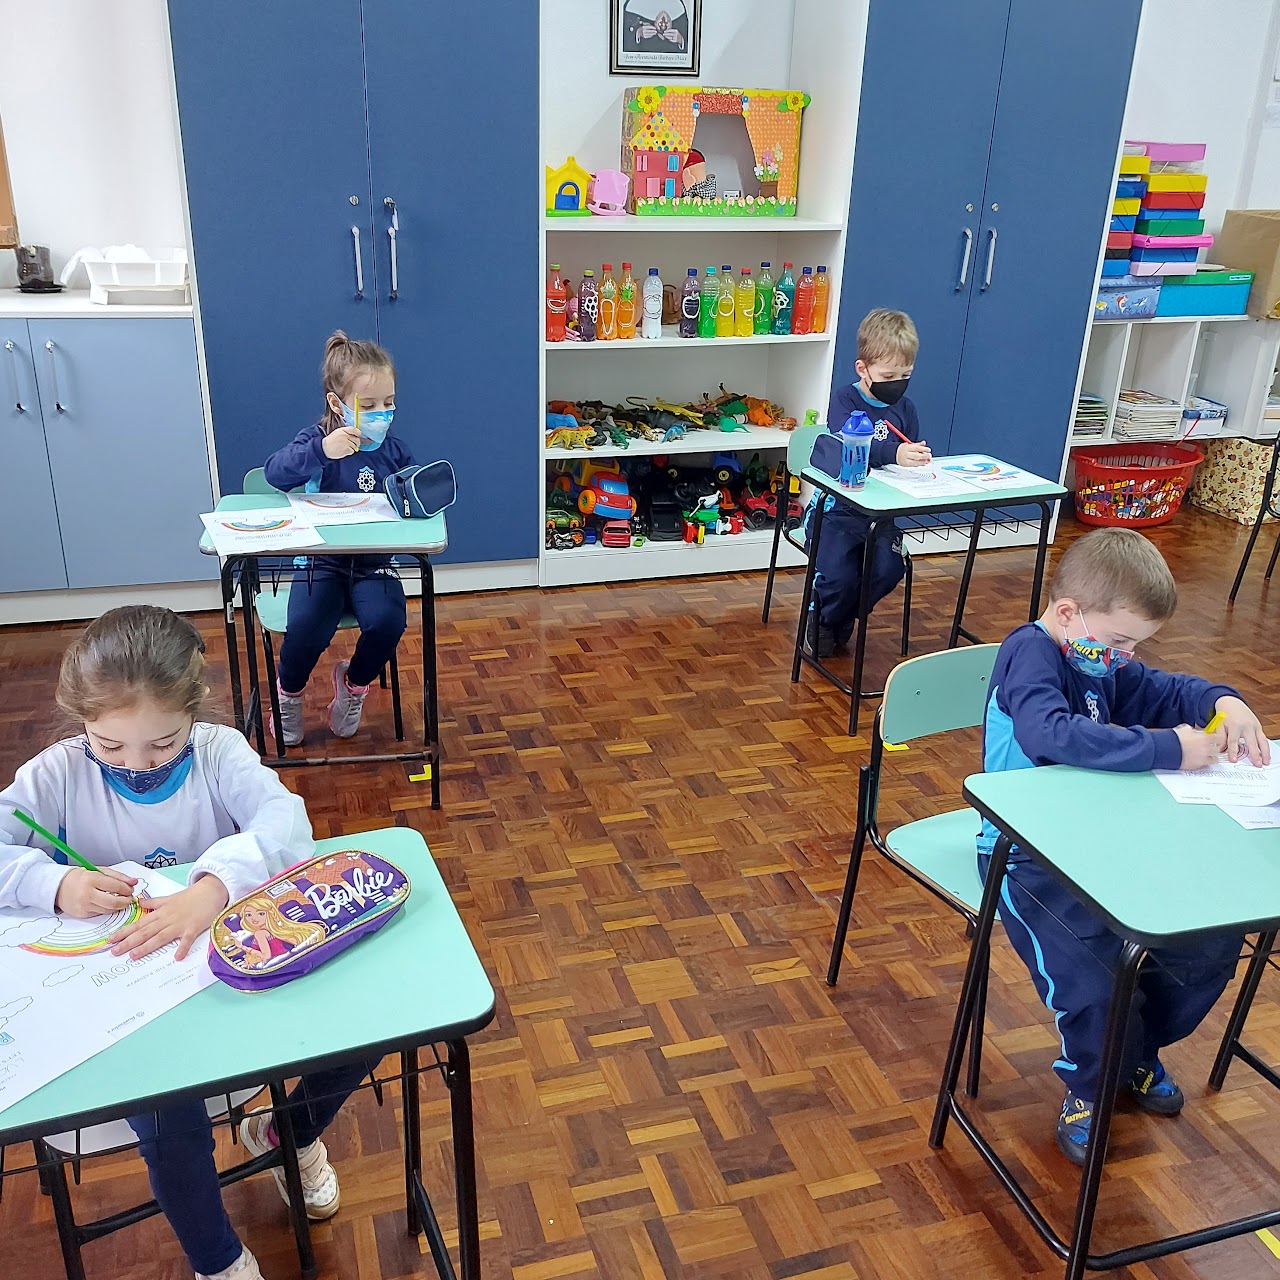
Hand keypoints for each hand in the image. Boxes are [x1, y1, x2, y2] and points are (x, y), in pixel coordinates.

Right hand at [54, 867, 138, 917]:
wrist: (59, 887)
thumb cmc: (80, 877)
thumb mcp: (99, 871)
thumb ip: (118, 876)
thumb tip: (134, 882)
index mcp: (91, 879)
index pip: (116, 886)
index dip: (127, 889)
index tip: (130, 889)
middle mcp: (87, 894)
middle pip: (114, 902)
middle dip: (126, 901)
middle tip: (129, 898)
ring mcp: (84, 906)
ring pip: (109, 910)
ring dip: (119, 906)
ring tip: (120, 900)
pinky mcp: (82, 914)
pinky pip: (100, 913)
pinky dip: (107, 909)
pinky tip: (107, 904)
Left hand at [110, 875, 228, 960]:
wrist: (211, 890)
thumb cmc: (191, 896)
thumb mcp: (170, 898)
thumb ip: (154, 903)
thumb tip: (139, 904)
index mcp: (161, 912)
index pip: (139, 923)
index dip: (124, 932)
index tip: (110, 940)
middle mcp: (167, 919)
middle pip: (146, 931)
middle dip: (129, 942)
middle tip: (114, 951)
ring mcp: (180, 924)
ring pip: (161, 936)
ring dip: (148, 946)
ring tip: (134, 955)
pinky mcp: (194, 927)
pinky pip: (187, 939)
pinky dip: (182, 947)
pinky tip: (177, 957)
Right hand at [322, 426, 361, 458]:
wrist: (324, 448)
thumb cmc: (332, 440)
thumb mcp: (338, 432)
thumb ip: (346, 432)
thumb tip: (357, 434)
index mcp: (342, 430)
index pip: (354, 429)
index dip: (358, 433)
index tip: (358, 435)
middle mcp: (345, 436)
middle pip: (357, 440)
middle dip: (356, 443)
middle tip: (352, 444)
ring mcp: (346, 443)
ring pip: (355, 446)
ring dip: (352, 448)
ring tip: (345, 447)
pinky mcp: (346, 449)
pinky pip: (352, 451)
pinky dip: (349, 452)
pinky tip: (344, 450)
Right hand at [896, 441, 931, 466]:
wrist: (894, 454)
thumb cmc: (904, 449)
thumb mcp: (910, 445)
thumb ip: (918, 444)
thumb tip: (924, 443)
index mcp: (907, 447)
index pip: (916, 448)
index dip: (923, 449)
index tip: (928, 450)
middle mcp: (906, 454)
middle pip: (916, 455)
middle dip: (924, 456)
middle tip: (929, 456)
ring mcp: (905, 460)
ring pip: (915, 461)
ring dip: (922, 461)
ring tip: (927, 461)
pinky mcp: (905, 464)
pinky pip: (913, 465)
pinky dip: (919, 464)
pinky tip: (923, 463)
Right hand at [1174, 722, 1226, 770]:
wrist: (1166, 749)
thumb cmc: (1174, 738)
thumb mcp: (1184, 728)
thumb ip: (1193, 730)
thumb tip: (1193, 731)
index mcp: (1205, 739)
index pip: (1219, 739)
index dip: (1217, 739)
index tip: (1215, 739)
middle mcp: (1206, 749)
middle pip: (1218, 750)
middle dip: (1215, 749)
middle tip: (1210, 748)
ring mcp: (1202, 759)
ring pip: (1214, 760)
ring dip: (1211, 757)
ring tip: (1205, 755)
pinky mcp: (1196, 766)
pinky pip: (1204, 766)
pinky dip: (1203, 763)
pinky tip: (1197, 760)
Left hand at [1215, 695, 1270, 764]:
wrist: (1231, 702)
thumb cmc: (1224, 715)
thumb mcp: (1219, 725)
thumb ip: (1220, 738)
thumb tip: (1221, 751)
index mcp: (1234, 726)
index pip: (1233, 741)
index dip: (1233, 751)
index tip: (1233, 760)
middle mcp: (1246, 726)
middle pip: (1251, 742)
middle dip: (1255, 754)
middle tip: (1258, 765)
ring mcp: (1254, 726)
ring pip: (1262, 741)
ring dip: (1265, 752)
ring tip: (1266, 762)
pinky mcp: (1258, 727)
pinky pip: (1263, 738)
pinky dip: (1266, 747)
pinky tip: (1267, 755)